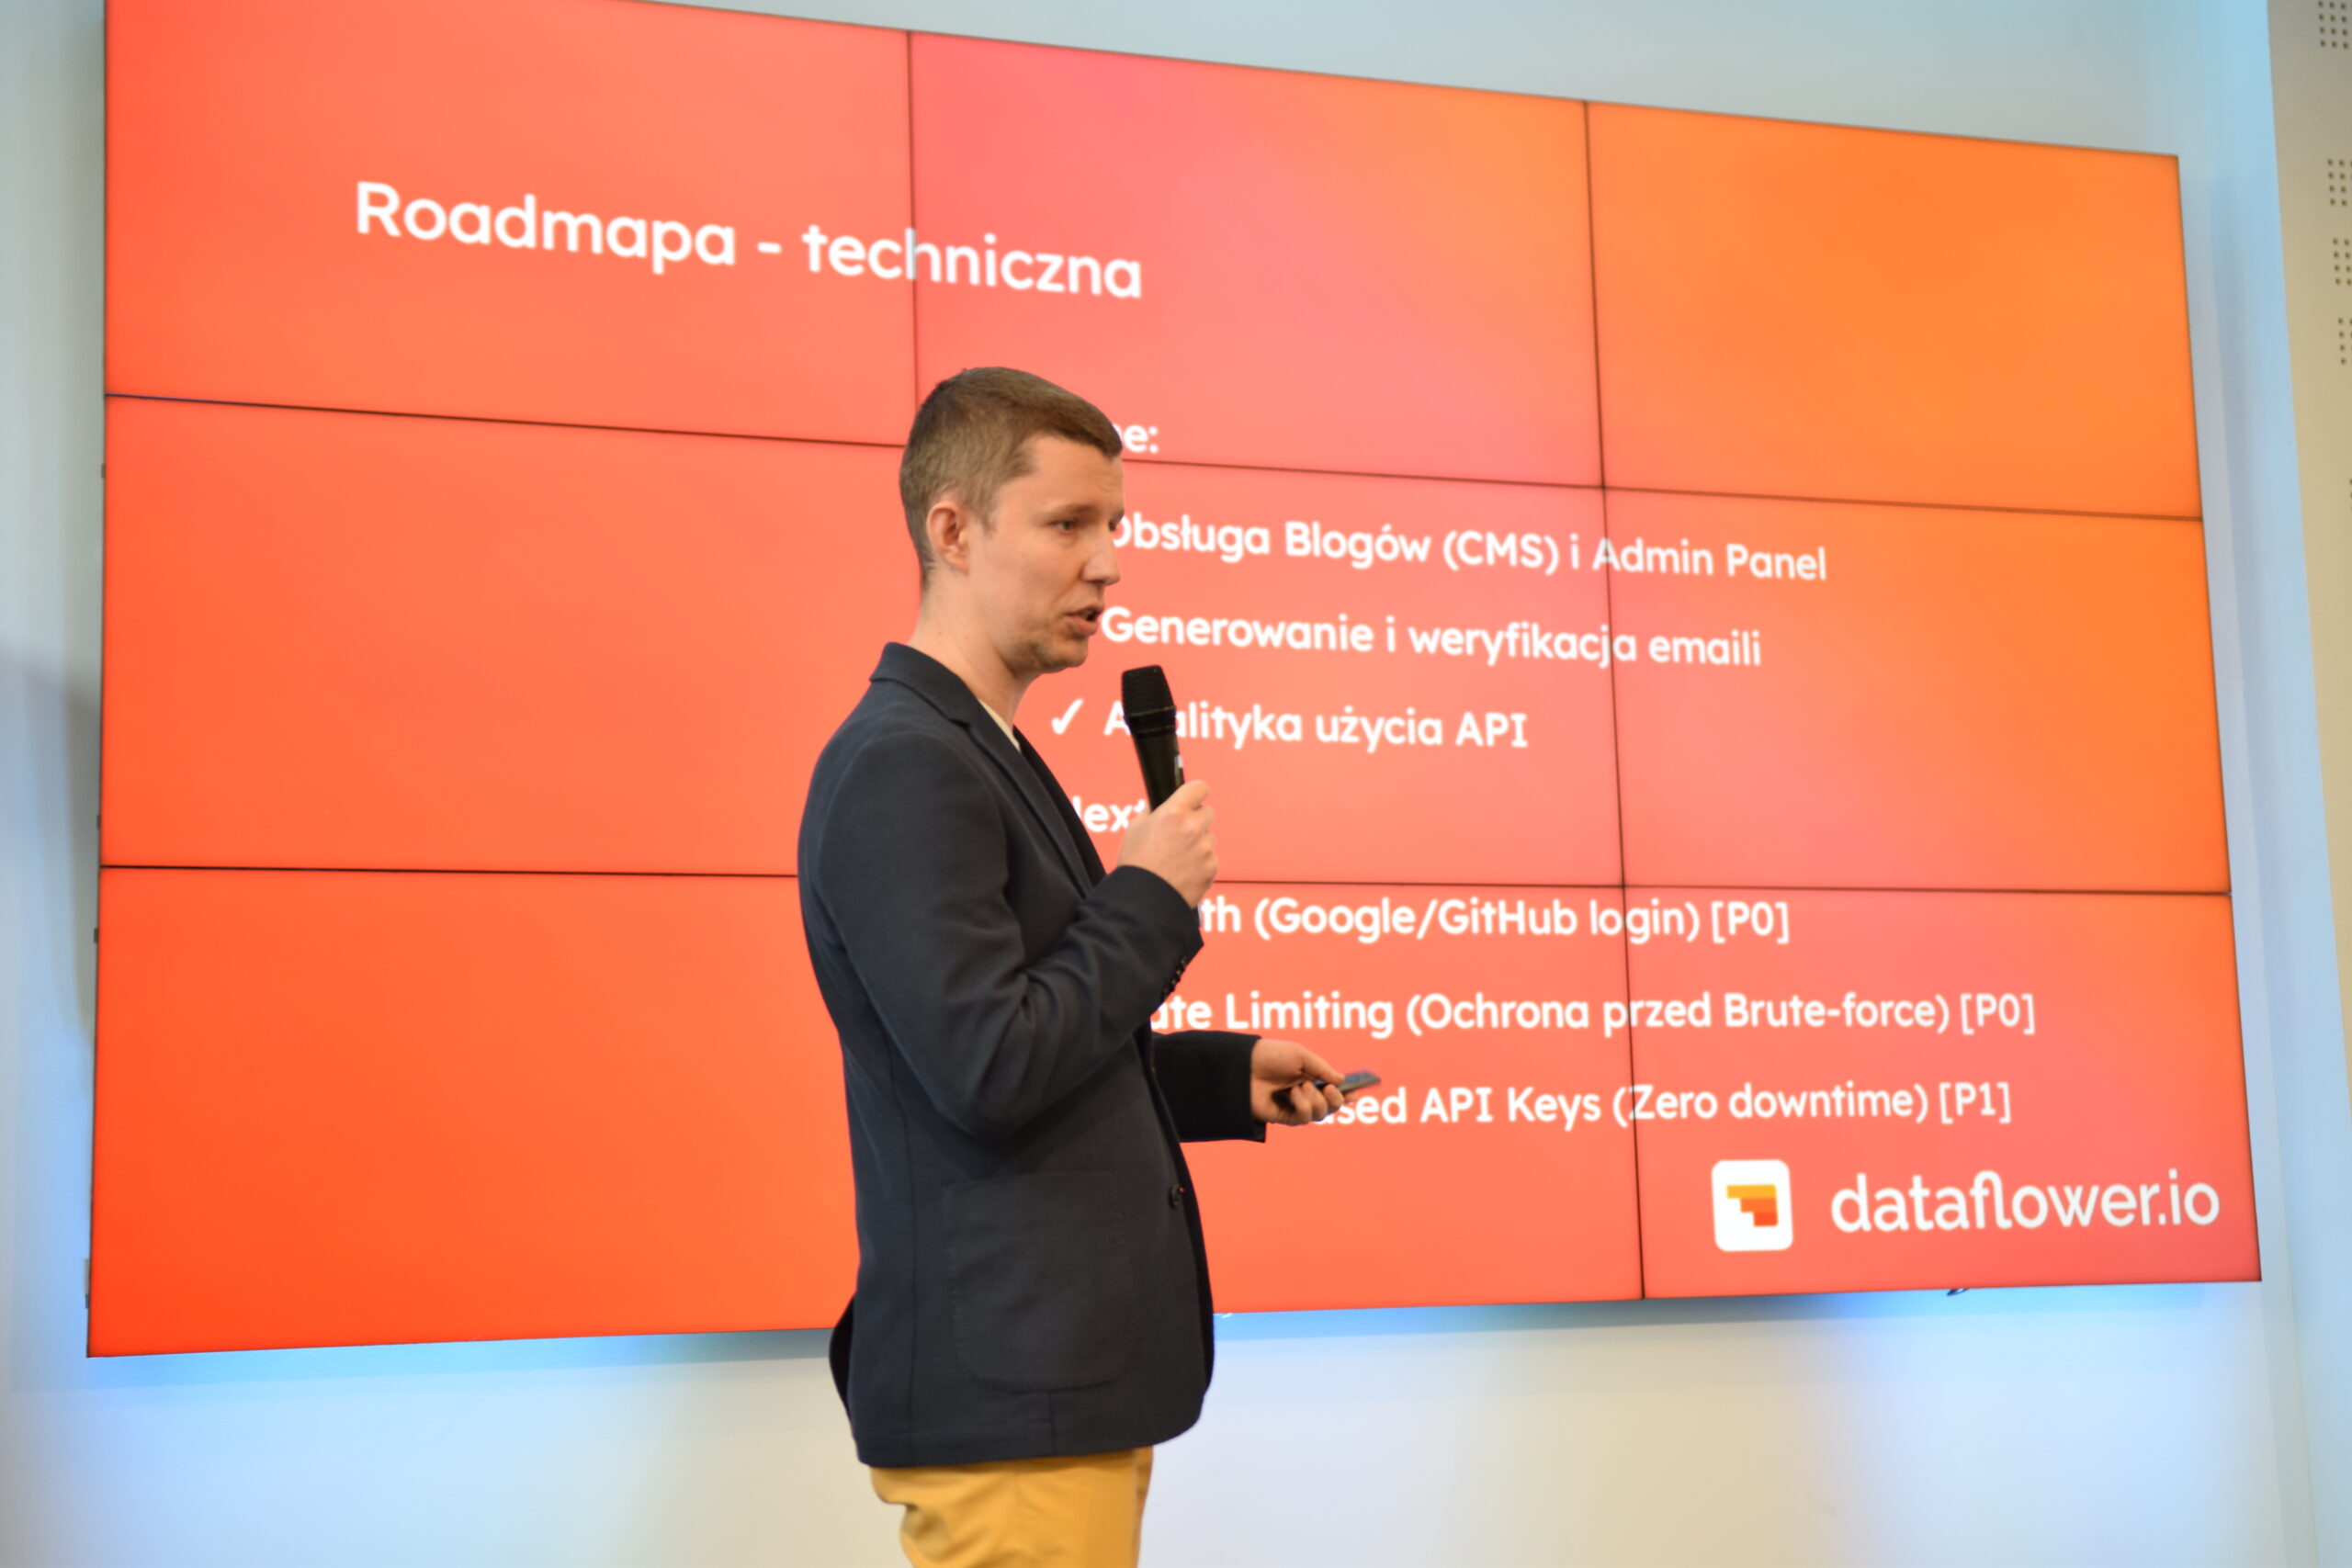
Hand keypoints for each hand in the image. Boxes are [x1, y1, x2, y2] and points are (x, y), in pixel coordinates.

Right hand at [1117, 780, 1217, 907]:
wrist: (1143, 901)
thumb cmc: (1136, 864)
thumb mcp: (1135, 828)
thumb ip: (1153, 812)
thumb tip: (1161, 805)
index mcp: (1174, 813)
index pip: (1199, 788)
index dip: (1195, 793)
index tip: (1192, 798)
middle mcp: (1193, 828)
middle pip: (1207, 812)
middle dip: (1196, 820)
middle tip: (1180, 833)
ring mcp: (1205, 849)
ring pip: (1208, 838)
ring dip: (1198, 844)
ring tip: (1176, 859)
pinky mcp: (1212, 868)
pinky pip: (1210, 859)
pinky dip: (1200, 864)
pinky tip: (1183, 873)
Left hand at [1250, 1038, 1345, 1124]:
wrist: (1244, 1065)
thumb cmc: (1270, 1055)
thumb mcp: (1301, 1055)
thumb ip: (1322, 1068)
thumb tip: (1342, 1080)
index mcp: (1310, 1077)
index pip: (1334, 1089)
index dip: (1346, 1094)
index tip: (1355, 1093)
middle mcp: (1305, 1093)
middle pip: (1331, 1107)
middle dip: (1336, 1100)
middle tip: (1329, 1089)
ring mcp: (1294, 1106)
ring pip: (1320, 1115)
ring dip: (1316, 1101)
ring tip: (1301, 1086)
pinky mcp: (1283, 1117)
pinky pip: (1303, 1119)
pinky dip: (1302, 1106)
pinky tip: (1293, 1094)